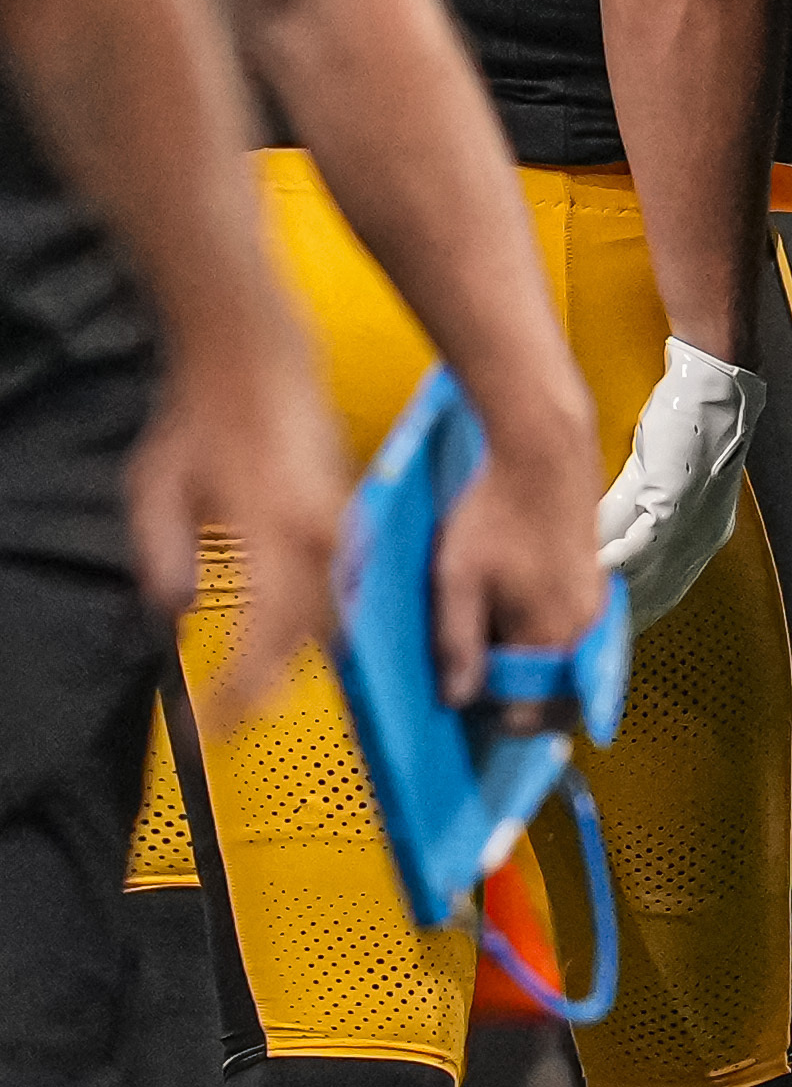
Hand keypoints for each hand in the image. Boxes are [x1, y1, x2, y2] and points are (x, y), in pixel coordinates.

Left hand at [127, 324, 347, 720]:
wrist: (254, 358)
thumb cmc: (200, 418)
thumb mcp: (153, 491)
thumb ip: (163, 558)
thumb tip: (180, 612)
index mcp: (271, 532)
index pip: (262, 640)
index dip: (237, 694)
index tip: (210, 728)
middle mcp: (316, 535)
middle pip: (304, 639)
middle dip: (267, 687)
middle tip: (228, 719)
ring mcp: (337, 524)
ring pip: (327, 615)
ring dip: (292, 656)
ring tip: (254, 689)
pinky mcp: (344, 514)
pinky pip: (335, 584)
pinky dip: (310, 618)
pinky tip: (284, 635)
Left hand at [431, 395, 605, 711]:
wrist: (543, 454)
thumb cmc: (497, 513)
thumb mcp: (457, 579)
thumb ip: (457, 643)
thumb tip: (455, 699)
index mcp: (550, 637)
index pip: (527, 713)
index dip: (490, 716)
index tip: (461, 699)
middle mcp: (584, 632)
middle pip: (557, 701)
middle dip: (520, 704)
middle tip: (480, 689)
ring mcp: (596, 612)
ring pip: (568, 672)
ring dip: (535, 677)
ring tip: (496, 655)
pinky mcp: (597, 590)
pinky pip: (575, 643)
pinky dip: (549, 649)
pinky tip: (519, 625)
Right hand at [598, 337, 764, 634]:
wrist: (711, 384)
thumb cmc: (685, 421)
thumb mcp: (659, 476)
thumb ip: (632, 509)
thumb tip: (595, 537)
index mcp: (703, 536)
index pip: (665, 589)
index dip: (634, 610)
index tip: (605, 628)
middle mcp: (703, 539)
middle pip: (656, 594)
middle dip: (620, 616)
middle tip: (584, 633)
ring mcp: (694, 524)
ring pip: (647, 577)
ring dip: (609, 593)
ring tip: (574, 607)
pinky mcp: (678, 503)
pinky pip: (641, 547)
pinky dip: (612, 563)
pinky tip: (588, 573)